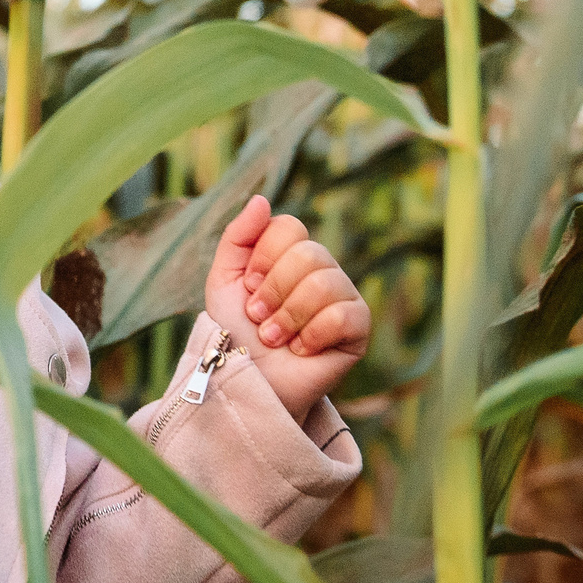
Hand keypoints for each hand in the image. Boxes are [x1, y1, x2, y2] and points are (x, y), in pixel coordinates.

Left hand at [204, 196, 370, 412]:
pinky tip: (302, 350)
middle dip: (273, 292)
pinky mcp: (359, 327)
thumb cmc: (234, 334)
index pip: (290, 227)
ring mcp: (344, 296)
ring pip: (324, 283)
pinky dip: (312, 335)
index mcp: (291, 254)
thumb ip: (238, 237)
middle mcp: (322, 269)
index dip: (264, 257)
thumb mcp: (223, 281)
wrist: (247, 383)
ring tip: (275, 338)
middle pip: (308, 254)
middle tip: (259, 318)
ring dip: (287, 318)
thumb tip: (261, 199)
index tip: (248, 287)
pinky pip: (343, 314)